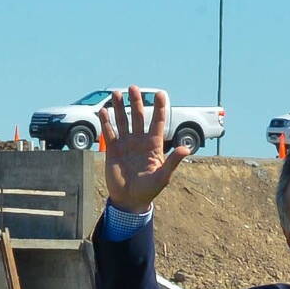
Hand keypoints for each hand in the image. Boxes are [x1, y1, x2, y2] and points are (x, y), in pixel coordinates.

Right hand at [100, 85, 190, 213]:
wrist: (129, 200)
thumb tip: (186, 148)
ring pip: (123, 121)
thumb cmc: (149, 190)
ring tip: (117, 93)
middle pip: (139, 117)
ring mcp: (126, 144)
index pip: (158, 122)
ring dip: (120, 107)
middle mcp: (140, 141)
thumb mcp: (163, 177)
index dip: (159, 108)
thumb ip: (173, 161)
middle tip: (133, 88)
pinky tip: (103, 110)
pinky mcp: (113, 149)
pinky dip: (106, 122)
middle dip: (136, 102)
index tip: (160, 93)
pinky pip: (109, 132)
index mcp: (154, 145)